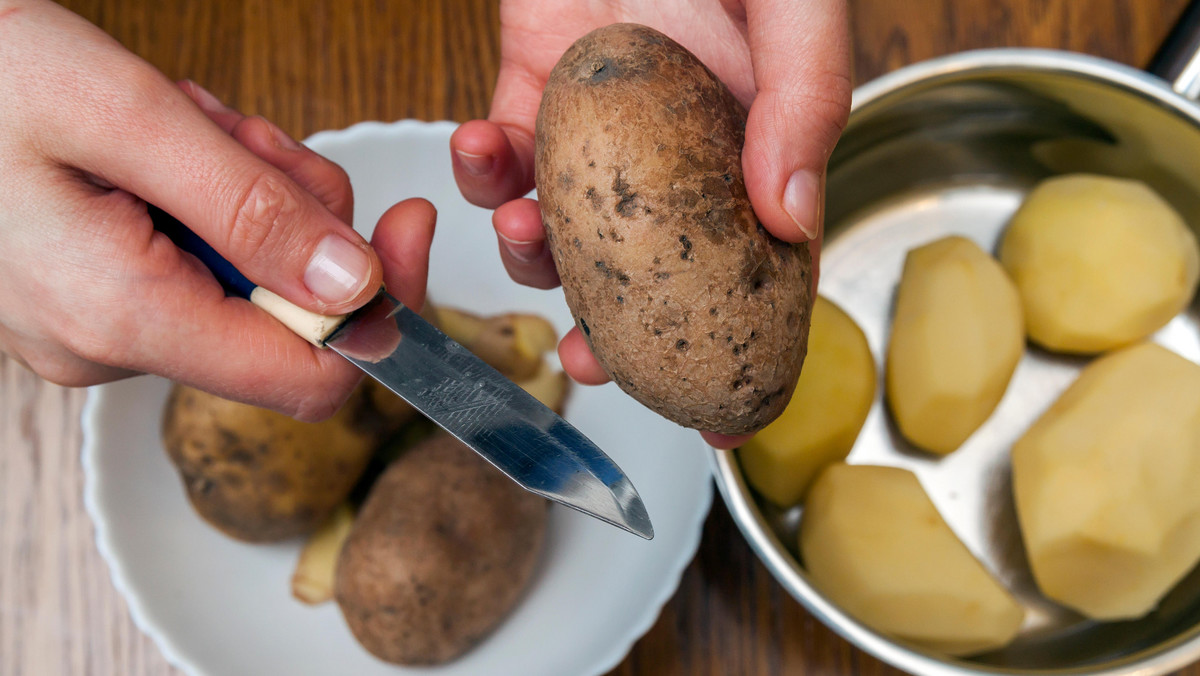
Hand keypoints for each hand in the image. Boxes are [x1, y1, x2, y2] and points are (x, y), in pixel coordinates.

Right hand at [0, 0, 434, 419]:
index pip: (309, 378)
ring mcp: (99, 323)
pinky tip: (160, 139)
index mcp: (121, 318)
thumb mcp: (126, 115)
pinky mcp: (97, 291)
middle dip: (292, 210)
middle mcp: (112, 345)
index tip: (405, 227)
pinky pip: (199, 252)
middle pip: (284, 309)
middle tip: (239, 135)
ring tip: (182, 122)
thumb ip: (251, 208)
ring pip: (247, 269)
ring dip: (246, 185)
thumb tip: (356, 286)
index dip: (378, 310)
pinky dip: (207, 189)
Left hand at [449, 0, 849, 446]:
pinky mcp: (532, 89)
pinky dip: (484, 170)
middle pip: (653, 274)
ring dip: (536, 254)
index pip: (763, 266)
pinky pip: (504, 156)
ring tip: (525, 236)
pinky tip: (484, 148)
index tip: (720, 422)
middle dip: (618, 329)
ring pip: (568, 232)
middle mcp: (679, 150)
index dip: (746, 349)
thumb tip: (793, 215)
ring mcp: (602, 127)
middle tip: (592, 359)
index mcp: (756, 139)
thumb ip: (805, 97)